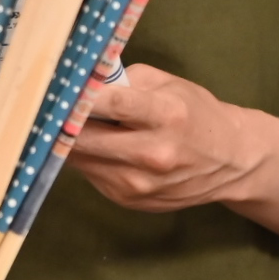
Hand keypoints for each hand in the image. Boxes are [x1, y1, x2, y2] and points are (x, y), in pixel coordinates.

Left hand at [63, 63, 278, 212]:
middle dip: (62, 120)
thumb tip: (79, 79)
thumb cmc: (194, 113)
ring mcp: (140, 183)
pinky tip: (95, 144)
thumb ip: (122, 79)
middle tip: (47, 105)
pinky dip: (85, 157)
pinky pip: (90, 174)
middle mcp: (154, 154)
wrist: (231, 161)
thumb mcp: (166, 84)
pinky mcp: (130, 200)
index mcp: (166, 115)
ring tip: (67, 122)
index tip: (54, 87)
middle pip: (85, 138)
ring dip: (69, 140)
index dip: (77, 96)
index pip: (111, 104)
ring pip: (80, 158)